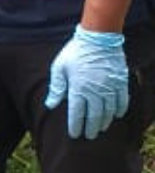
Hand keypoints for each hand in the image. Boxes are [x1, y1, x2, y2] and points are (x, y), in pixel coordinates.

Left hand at [45, 25, 128, 139]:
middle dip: (90, 128)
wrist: (98, 37)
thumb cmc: (75, 51)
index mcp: (78, 89)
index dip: (75, 126)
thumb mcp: (59, 67)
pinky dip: (119, 110)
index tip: (74, 135)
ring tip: (100, 128)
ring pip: (108, 111)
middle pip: (93, 116)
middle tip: (89, 136)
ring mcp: (109, 87)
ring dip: (104, 122)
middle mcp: (94, 91)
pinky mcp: (120, 81)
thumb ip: (56, 88)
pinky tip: (116, 115)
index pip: (76, 114)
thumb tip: (49, 105)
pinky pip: (122, 100)